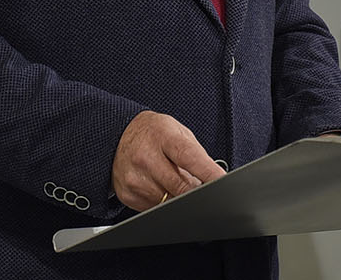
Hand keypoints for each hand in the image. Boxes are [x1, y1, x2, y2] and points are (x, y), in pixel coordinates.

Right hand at [111, 111, 226, 210]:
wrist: (118, 136)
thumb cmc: (155, 133)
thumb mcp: (178, 132)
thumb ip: (196, 154)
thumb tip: (213, 178)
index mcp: (163, 137)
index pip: (189, 157)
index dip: (208, 172)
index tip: (222, 181)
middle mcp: (145, 157)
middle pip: (180, 185)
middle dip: (196, 190)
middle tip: (203, 186)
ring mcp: (134, 178)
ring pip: (169, 201)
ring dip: (180, 196)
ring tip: (178, 180)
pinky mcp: (127, 194)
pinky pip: (154, 208)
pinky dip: (164, 201)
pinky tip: (161, 186)